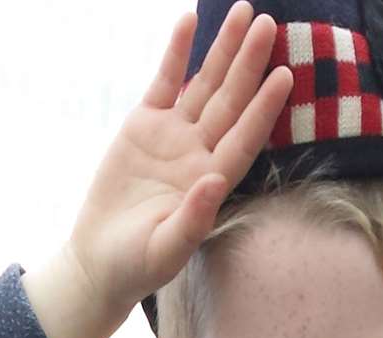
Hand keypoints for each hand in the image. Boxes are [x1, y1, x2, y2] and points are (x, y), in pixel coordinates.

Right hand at [22, 4, 291, 337]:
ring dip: (223, 50)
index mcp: (210, 183)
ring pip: (204, 85)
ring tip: (244, 12)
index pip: (243, 140)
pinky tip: (190, 21)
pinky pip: (165, 81)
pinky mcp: (143, 126)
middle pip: (230, 102)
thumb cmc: (135, 266)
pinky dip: (177, 52)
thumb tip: (215, 182)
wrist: (99, 262)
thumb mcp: (164, 252)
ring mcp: (172, 136)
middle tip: (270, 25)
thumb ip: (193, 220)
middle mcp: (198, 154)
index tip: (283, 77)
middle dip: (249, 64)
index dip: (263, 109)